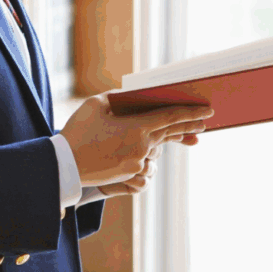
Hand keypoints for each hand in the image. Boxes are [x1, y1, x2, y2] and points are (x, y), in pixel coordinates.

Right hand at [60, 95, 211, 188]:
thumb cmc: (78, 131)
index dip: (191, 113)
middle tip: (204, 123)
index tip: (208, 110)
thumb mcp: (95, 105)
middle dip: (189, 127)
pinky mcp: (130, 174)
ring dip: (161, 141)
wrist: (64, 164)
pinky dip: (145, 154)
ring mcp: (137, 163)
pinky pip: (145, 162)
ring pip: (156, 149)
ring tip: (169, 136)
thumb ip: (116, 98)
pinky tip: (145, 151)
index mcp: (136, 127)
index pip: (171, 117)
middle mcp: (142, 146)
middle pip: (171, 134)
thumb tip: (130, 96)